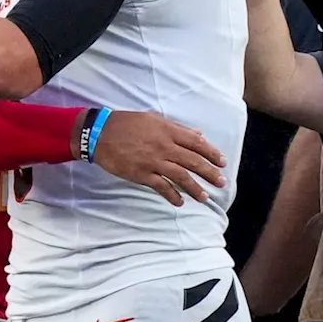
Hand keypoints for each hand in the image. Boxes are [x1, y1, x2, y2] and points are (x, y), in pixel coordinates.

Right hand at [90, 110, 227, 205]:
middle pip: (193, 161)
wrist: (100, 134)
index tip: (222, 162)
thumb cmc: (126, 123)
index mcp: (167, 131)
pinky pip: (161, 187)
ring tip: (205, 197)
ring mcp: (153, 162)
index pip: (196, 143)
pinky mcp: (142, 174)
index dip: (211, 153)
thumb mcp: (152, 119)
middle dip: (209, 173)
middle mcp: (164, 146)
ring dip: (195, 188)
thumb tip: (197, 134)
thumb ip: (176, 127)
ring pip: (180, 176)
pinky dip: (172, 195)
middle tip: (221, 182)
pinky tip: (180, 202)